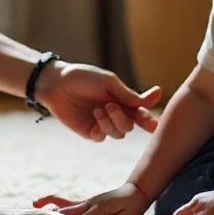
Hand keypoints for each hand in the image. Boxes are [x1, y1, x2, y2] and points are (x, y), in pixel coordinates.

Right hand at [33, 183, 150, 214]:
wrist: (135, 191)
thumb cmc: (132, 207)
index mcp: (97, 211)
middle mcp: (88, 205)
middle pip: (66, 214)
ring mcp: (85, 203)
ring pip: (63, 206)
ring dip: (48, 208)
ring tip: (31, 208)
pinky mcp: (84, 203)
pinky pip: (65, 202)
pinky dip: (52, 202)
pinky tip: (39, 202)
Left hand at [38, 61, 161, 140]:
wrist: (57, 84)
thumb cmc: (83, 78)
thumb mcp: (109, 83)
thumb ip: (129, 95)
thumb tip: (156, 96)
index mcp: (122, 100)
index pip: (141, 113)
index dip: (150, 120)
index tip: (156, 125)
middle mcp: (114, 113)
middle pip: (131, 125)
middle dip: (125, 117)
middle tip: (112, 105)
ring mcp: (102, 124)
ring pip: (120, 133)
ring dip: (113, 121)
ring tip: (101, 108)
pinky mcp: (90, 132)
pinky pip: (104, 136)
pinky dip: (103, 126)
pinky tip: (95, 114)